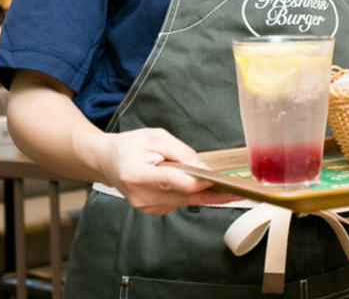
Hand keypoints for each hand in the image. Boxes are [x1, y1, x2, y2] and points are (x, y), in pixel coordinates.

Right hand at [90, 128, 237, 215]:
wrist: (107, 162)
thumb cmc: (130, 146)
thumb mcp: (155, 137)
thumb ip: (181, 152)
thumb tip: (203, 170)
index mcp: (137, 175)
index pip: (173, 181)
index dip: (199, 181)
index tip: (221, 180)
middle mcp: (141, 196)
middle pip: (185, 195)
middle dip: (214, 191)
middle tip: (240, 190)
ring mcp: (147, 207)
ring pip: (185, 200)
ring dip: (206, 193)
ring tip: (228, 186)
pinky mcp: (153, 211)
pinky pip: (180, 202)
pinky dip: (193, 194)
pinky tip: (204, 186)